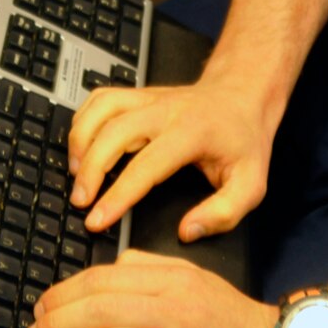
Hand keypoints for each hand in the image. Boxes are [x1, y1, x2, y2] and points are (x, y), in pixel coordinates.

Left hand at [25, 250, 304, 327]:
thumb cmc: (234, 321)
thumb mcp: (195, 278)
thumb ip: (150, 267)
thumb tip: (108, 267)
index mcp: (170, 282)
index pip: (102, 282)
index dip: (63, 294)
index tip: (42, 308)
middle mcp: (172, 313)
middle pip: (97, 312)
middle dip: (54, 325)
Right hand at [67, 72, 280, 241]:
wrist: (242, 96)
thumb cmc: (243, 142)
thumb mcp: (251, 184)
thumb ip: (224, 213)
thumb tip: (188, 232)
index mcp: (191, 133)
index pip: (145, 167)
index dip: (117, 196)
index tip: (97, 220)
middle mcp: (165, 111)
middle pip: (113, 133)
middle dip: (89, 169)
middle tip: (80, 201)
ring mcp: (148, 98)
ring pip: (101, 109)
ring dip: (81, 141)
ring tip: (75, 174)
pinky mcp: (138, 94)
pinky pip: (100, 99)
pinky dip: (83, 120)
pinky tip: (81, 146)